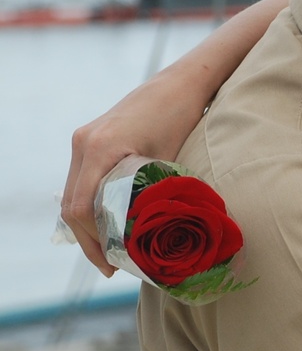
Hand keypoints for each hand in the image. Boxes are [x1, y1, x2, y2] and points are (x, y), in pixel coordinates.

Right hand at [59, 73, 207, 275]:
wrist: (181, 83)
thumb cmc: (182, 117)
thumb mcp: (167, 160)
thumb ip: (152, 194)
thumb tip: (153, 239)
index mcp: (99, 149)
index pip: (81, 208)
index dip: (93, 242)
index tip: (111, 264)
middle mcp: (84, 143)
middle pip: (71, 204)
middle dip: (88, 239)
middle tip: (109, 266)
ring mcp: (85, 138)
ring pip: (73, 192)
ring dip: (87, 223)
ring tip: (109, 250)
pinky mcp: (92, 137)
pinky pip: (82, 178)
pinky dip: (90, 202)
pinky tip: (107, 221)